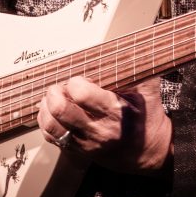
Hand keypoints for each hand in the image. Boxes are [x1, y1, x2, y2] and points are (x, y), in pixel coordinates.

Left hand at [36, 77, 171, 174]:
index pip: (81, 94)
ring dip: (48, 106)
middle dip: (56, 92)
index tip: (81, 80)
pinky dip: (47, 120)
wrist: (146, 151)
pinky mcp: (76, 150)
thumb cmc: (146, 117)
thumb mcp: (148, 91)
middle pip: (60, 110)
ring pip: (51, 124)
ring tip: (57, 98)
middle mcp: (98, 130)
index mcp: (116, 112)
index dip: (76, 82)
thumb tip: (127, 45)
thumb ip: (136, 68)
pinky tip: (55, 111)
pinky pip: (50, 136)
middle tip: (63, 87)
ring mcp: (85, 143)